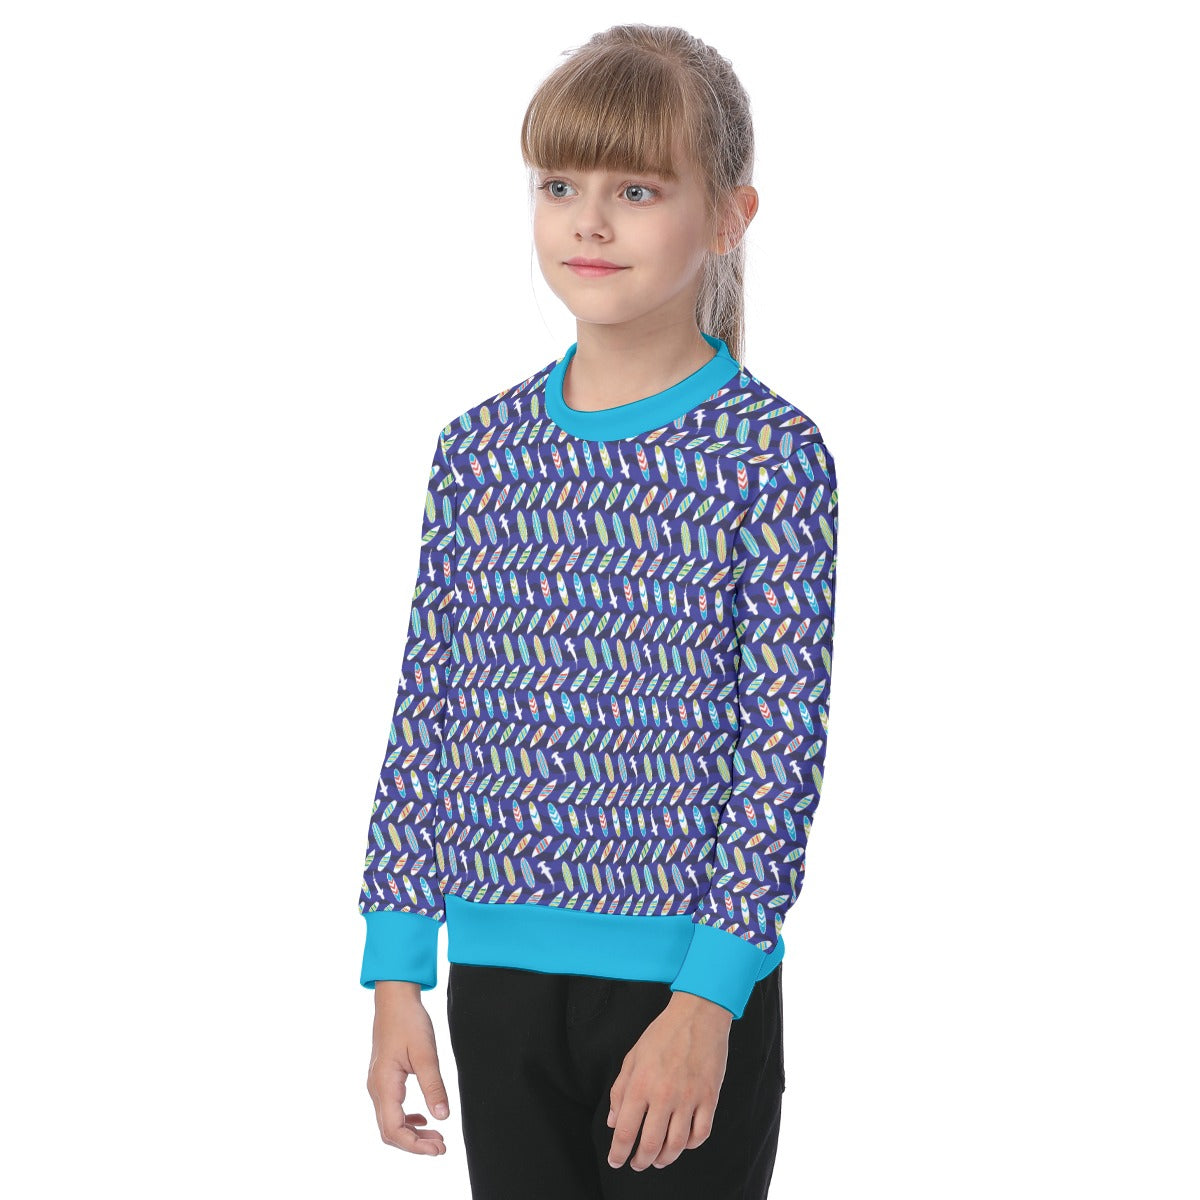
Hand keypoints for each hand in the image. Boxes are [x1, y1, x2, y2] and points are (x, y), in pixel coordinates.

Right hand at [366, 981, 451, 1155]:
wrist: (395, 1000)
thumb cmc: (408, 1022)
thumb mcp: (426, 1054)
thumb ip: (434, 1086)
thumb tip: (442, 1117)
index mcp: (384, 1084)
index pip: (393, 1130)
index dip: (415, 1146)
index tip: (438, 1148)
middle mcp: (376, 1088)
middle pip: (390, 1131)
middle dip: (415, 1144)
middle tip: (441, 1146)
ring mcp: (377, 1084)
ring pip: (389, 1122)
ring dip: (411, 1134)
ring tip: (436, 1136)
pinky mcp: (383, 1079)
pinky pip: (390, 1109)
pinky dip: (406, 1120)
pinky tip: (423, 1118)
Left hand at [605, 990, 732, 1170]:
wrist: (698, 1015)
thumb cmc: (662, 1034)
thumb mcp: (633, 1057)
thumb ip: (620, 1090)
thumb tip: (613, 1122)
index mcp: (641, 1084)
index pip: (625, 1131)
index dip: (618, 1152)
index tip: (616, 1160)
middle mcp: (664, 1095)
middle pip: (651, 1144)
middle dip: (641, 1161)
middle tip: (637, 1164)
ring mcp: (689, 1098)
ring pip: (677, 1145)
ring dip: (665, 1159)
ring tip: (658, 1160)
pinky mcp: (710, 1098)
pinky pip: (701, 1134)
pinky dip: (690, 1146)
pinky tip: (682, 1144)